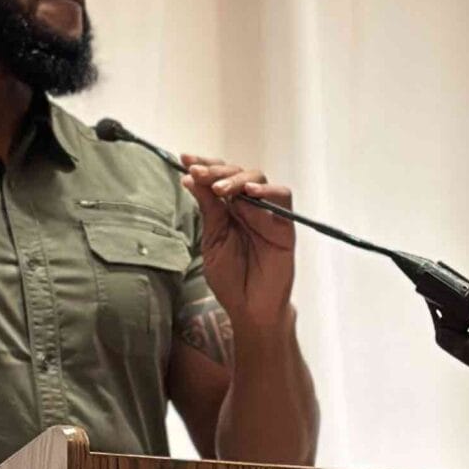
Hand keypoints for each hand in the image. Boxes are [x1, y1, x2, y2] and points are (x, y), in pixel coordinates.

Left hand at [181, 154, 294, 327]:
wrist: (250, 309)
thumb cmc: (231, 280)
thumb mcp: (212, 241)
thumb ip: (208, 211)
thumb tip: (191, 179)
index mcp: (227, 209)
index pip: (216, 178)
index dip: (202, 166)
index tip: (184, 159)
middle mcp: (247, 206)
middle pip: (235, 173)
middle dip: (214, 170)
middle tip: (197, 172)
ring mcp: (267, 213)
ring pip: (257, 178)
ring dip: (236, 179)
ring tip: (218, 188)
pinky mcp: (284, 224)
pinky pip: (282, 196)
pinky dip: (268, 191)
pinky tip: (250, 193)